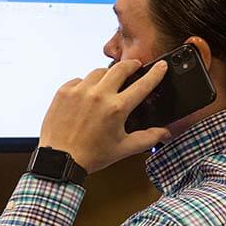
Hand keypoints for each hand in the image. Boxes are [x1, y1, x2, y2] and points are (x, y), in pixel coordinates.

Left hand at [38, 59, 169, 173]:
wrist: (60, 160)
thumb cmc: (91, 156)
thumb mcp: (123, 148)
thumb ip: (148, 138)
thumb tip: (165, 133)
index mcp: (116, 108)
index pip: (143, 84)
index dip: (155, 73)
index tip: (160, 66)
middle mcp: (98, 95)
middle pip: (121, 68)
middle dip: (131, 65)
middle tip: (135, 67)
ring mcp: (79, 91)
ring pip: (99, 72)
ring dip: (107, 75)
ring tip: (109, 84)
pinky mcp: (64, 91)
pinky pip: (79, 80)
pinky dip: (86, 85)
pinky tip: (87, 95)